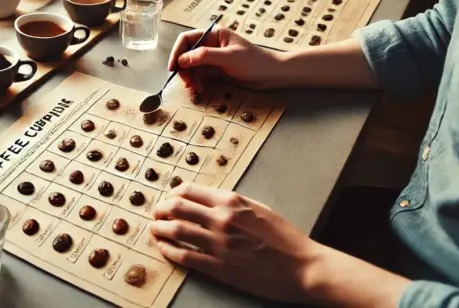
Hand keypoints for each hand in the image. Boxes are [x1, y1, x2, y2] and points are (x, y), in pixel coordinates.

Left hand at [151, 183, 321, 303]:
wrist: (303, 267)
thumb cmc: (286, 239)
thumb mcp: (259, 209)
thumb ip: (233, 203)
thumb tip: (209, 200)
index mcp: (232, 202)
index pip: (189, 190)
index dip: (173, 193)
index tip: (169, 198)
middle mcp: (222, 219)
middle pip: (177, 208)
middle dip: (161, 210)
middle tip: (156, 214)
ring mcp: (220, 244)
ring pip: (177, 231)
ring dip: (160, 230)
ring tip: (155, 230)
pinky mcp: (220, 267)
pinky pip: (186, 257)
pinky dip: (170, 251)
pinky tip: (165, 249)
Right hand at [167, 26, 285, 92]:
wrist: (272, 75)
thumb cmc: (254, 62)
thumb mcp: (229, 57)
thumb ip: (204, 56)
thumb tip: (182, 59)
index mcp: (213, 34)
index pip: (187, 39)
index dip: (177, 52)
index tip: (173, 67)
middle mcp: (211, 44)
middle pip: (187, 54)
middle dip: (184, 69)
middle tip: (186, 82)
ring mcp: (213, 57)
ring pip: (192, 66)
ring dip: (190, 77)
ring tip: (194, 89)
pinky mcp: (217, 69)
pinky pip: (200, 75)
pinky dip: (197, 82)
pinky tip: (200, 90)